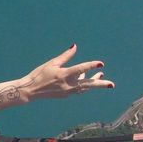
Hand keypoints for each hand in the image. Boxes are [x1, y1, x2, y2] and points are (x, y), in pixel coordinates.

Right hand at [0, 45, 114, 111]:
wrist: (31, 90)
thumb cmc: (39, 74)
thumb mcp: (52, 63)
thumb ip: (65, 56)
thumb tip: (75, 46)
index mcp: (64, 74)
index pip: (81, 69)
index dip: (91, 66)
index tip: (101, 64)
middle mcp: (68, 84)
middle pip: (88, 84)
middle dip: (101, 83)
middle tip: (112, 85)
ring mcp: (68, 91)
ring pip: (85, 87)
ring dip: (94, 82)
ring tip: (102, 77)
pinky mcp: (66, 95)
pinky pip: (79, 89)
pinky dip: (84, 84)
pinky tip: (86, 79)